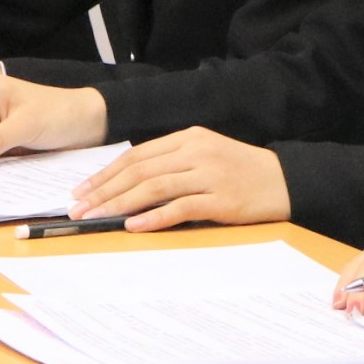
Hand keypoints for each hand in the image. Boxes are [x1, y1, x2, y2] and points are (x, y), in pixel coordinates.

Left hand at [67, 128, 289, 229]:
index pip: (137, 155)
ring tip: (96, 218)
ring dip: (120, 204)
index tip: (82, 190)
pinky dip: (154, 217)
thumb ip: (173, 163)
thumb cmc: (242, 171)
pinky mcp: (221, 199)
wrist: (286, 181)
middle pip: (140, 171)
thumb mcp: (206, 155)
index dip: (106, 174)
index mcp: (189, 138)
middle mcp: (196, 152)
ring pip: (154, 188)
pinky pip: (180, 208)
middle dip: (104, 191)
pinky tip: (133, 226)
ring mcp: (209, 175)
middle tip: (78, 208)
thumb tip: (130, 183)